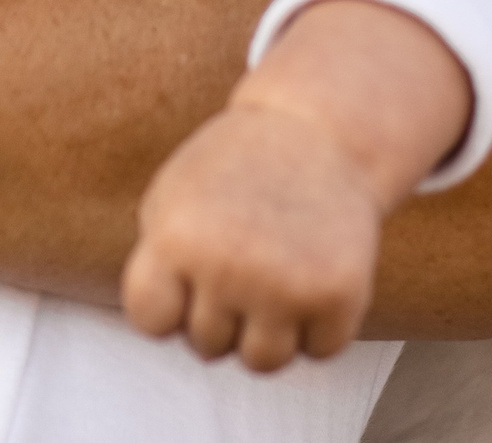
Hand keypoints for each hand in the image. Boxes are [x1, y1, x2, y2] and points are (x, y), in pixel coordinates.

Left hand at [123, 103, 379, 370]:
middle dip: (225, 310)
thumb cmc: (239, 167)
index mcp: (176, 239)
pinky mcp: (339, 294)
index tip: (191, 272)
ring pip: (263, 362)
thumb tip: (167, 331)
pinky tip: (316, 272)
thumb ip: (155, 267)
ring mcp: (285, 284)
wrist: (321, 130)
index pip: (152, 322)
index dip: (171, 303)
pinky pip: (320, 351)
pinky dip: (321, 324)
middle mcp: (228, 267)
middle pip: (208, 346)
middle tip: (248, 254)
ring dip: (270, 330)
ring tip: (276, 274)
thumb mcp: (172, 198)